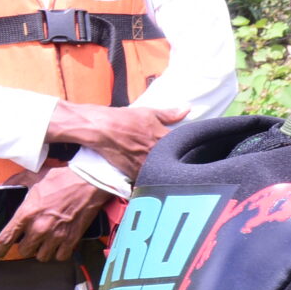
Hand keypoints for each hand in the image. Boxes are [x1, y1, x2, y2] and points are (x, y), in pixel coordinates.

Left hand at [0, 166, 109, 262]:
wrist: (89, 183)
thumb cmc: (62, 179)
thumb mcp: (33, 176)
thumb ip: (15, 182)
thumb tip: (3, 185)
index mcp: (27, 213)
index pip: (6, 238)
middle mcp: (40, 228)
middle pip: (24, 251)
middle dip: (26, 246)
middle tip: (31, 239)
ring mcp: (57, 235)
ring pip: (42, 256)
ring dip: (42, 251)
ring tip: (45, 243)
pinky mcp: (72, 239)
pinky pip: (60, 256)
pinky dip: (59, 253)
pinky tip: (59, 245)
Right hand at [47, 100, 187, 179]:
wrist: (100, 129)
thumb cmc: (124, 119)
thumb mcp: (148, 113)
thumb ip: (170, 114)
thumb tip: (188, 109)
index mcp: (164, 139)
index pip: (185, 147)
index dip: (188, 149)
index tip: (190, 151)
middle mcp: (157, 153)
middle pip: (175, 163)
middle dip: (176, 163)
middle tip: (176, 162)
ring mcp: (146, 165)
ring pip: (161, 173)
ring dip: (164, 173)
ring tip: (165, 171)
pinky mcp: (134, 173)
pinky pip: (147, 180)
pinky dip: (150, 179)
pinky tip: (153, 177)